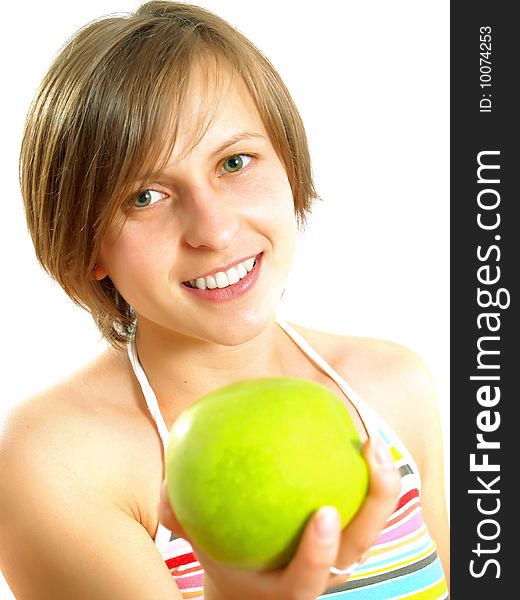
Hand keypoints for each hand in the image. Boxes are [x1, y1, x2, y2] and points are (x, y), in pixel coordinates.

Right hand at [158, 436, 400, 599]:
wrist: (251, 587)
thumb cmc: (223, 559)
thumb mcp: (199, 543)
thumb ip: (182, 517)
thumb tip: (167, 486)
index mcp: (285, 590)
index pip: (306, 582)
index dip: (317, 554)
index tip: (323, 513)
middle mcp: (321, 575)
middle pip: (359, 548)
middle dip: (374, 503)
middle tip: (371, 453)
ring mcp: (339, 556)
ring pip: (371, 526)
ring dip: (381, 485)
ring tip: (373, 440)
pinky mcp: (345, 535)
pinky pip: (361, 505)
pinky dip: (365, 476)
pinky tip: (353, 436)